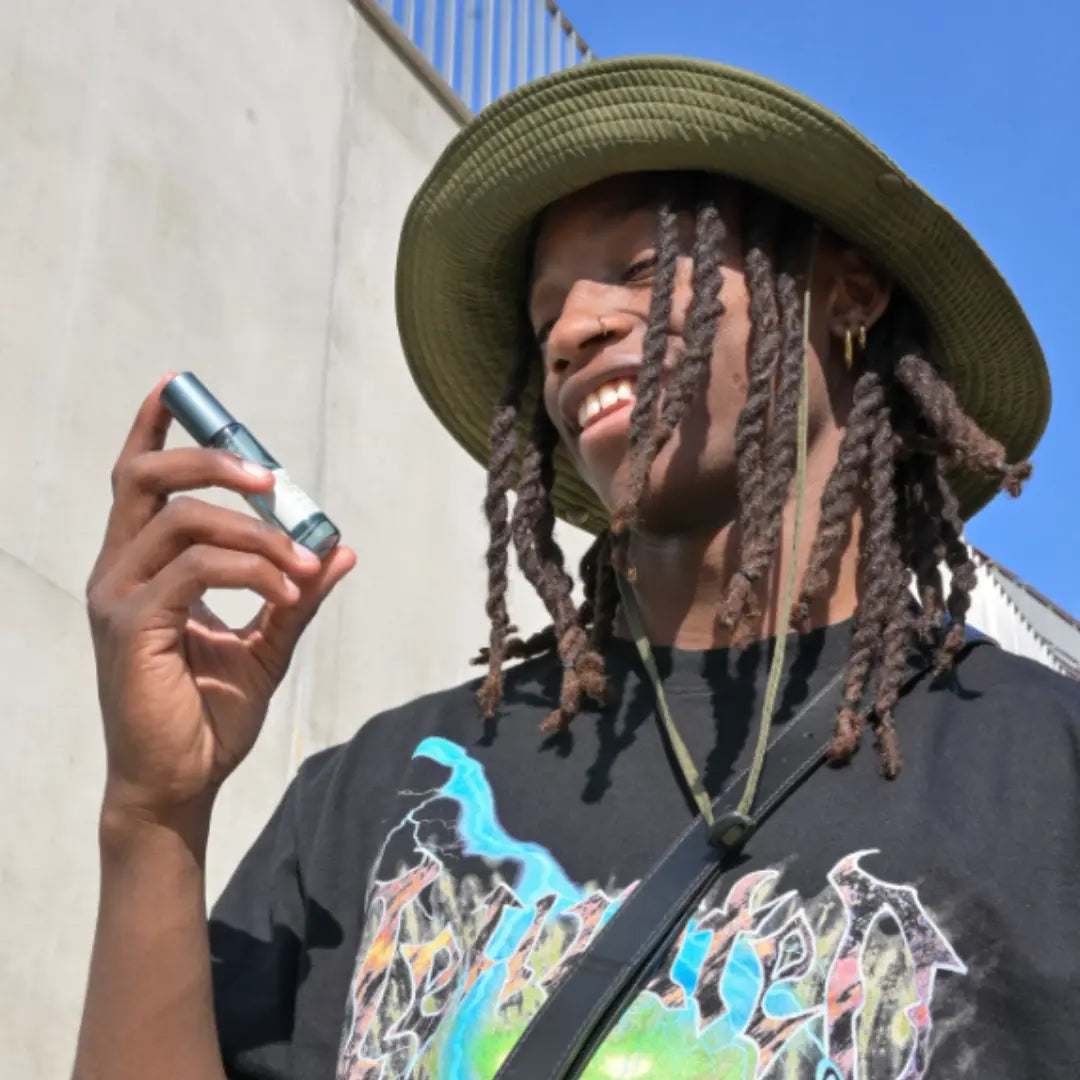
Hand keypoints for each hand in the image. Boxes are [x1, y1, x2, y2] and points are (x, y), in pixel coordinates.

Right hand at [85, 375, 355, 826]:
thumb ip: (296, 593)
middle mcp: (119, 572)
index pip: (137, 481)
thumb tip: (341, 550)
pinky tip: (287, 594)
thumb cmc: (210, 713)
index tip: (174, 386)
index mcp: (143, 568)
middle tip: (273, 478)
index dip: (152, 429)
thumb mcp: (268, 643)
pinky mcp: (130, 629)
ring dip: (256, 532)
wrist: (181, 783)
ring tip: (303, 563)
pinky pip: (195, 571)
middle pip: (145, 479)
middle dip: (212, 459)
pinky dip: (251, 570)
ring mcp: (118, 599)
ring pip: (181, 521)